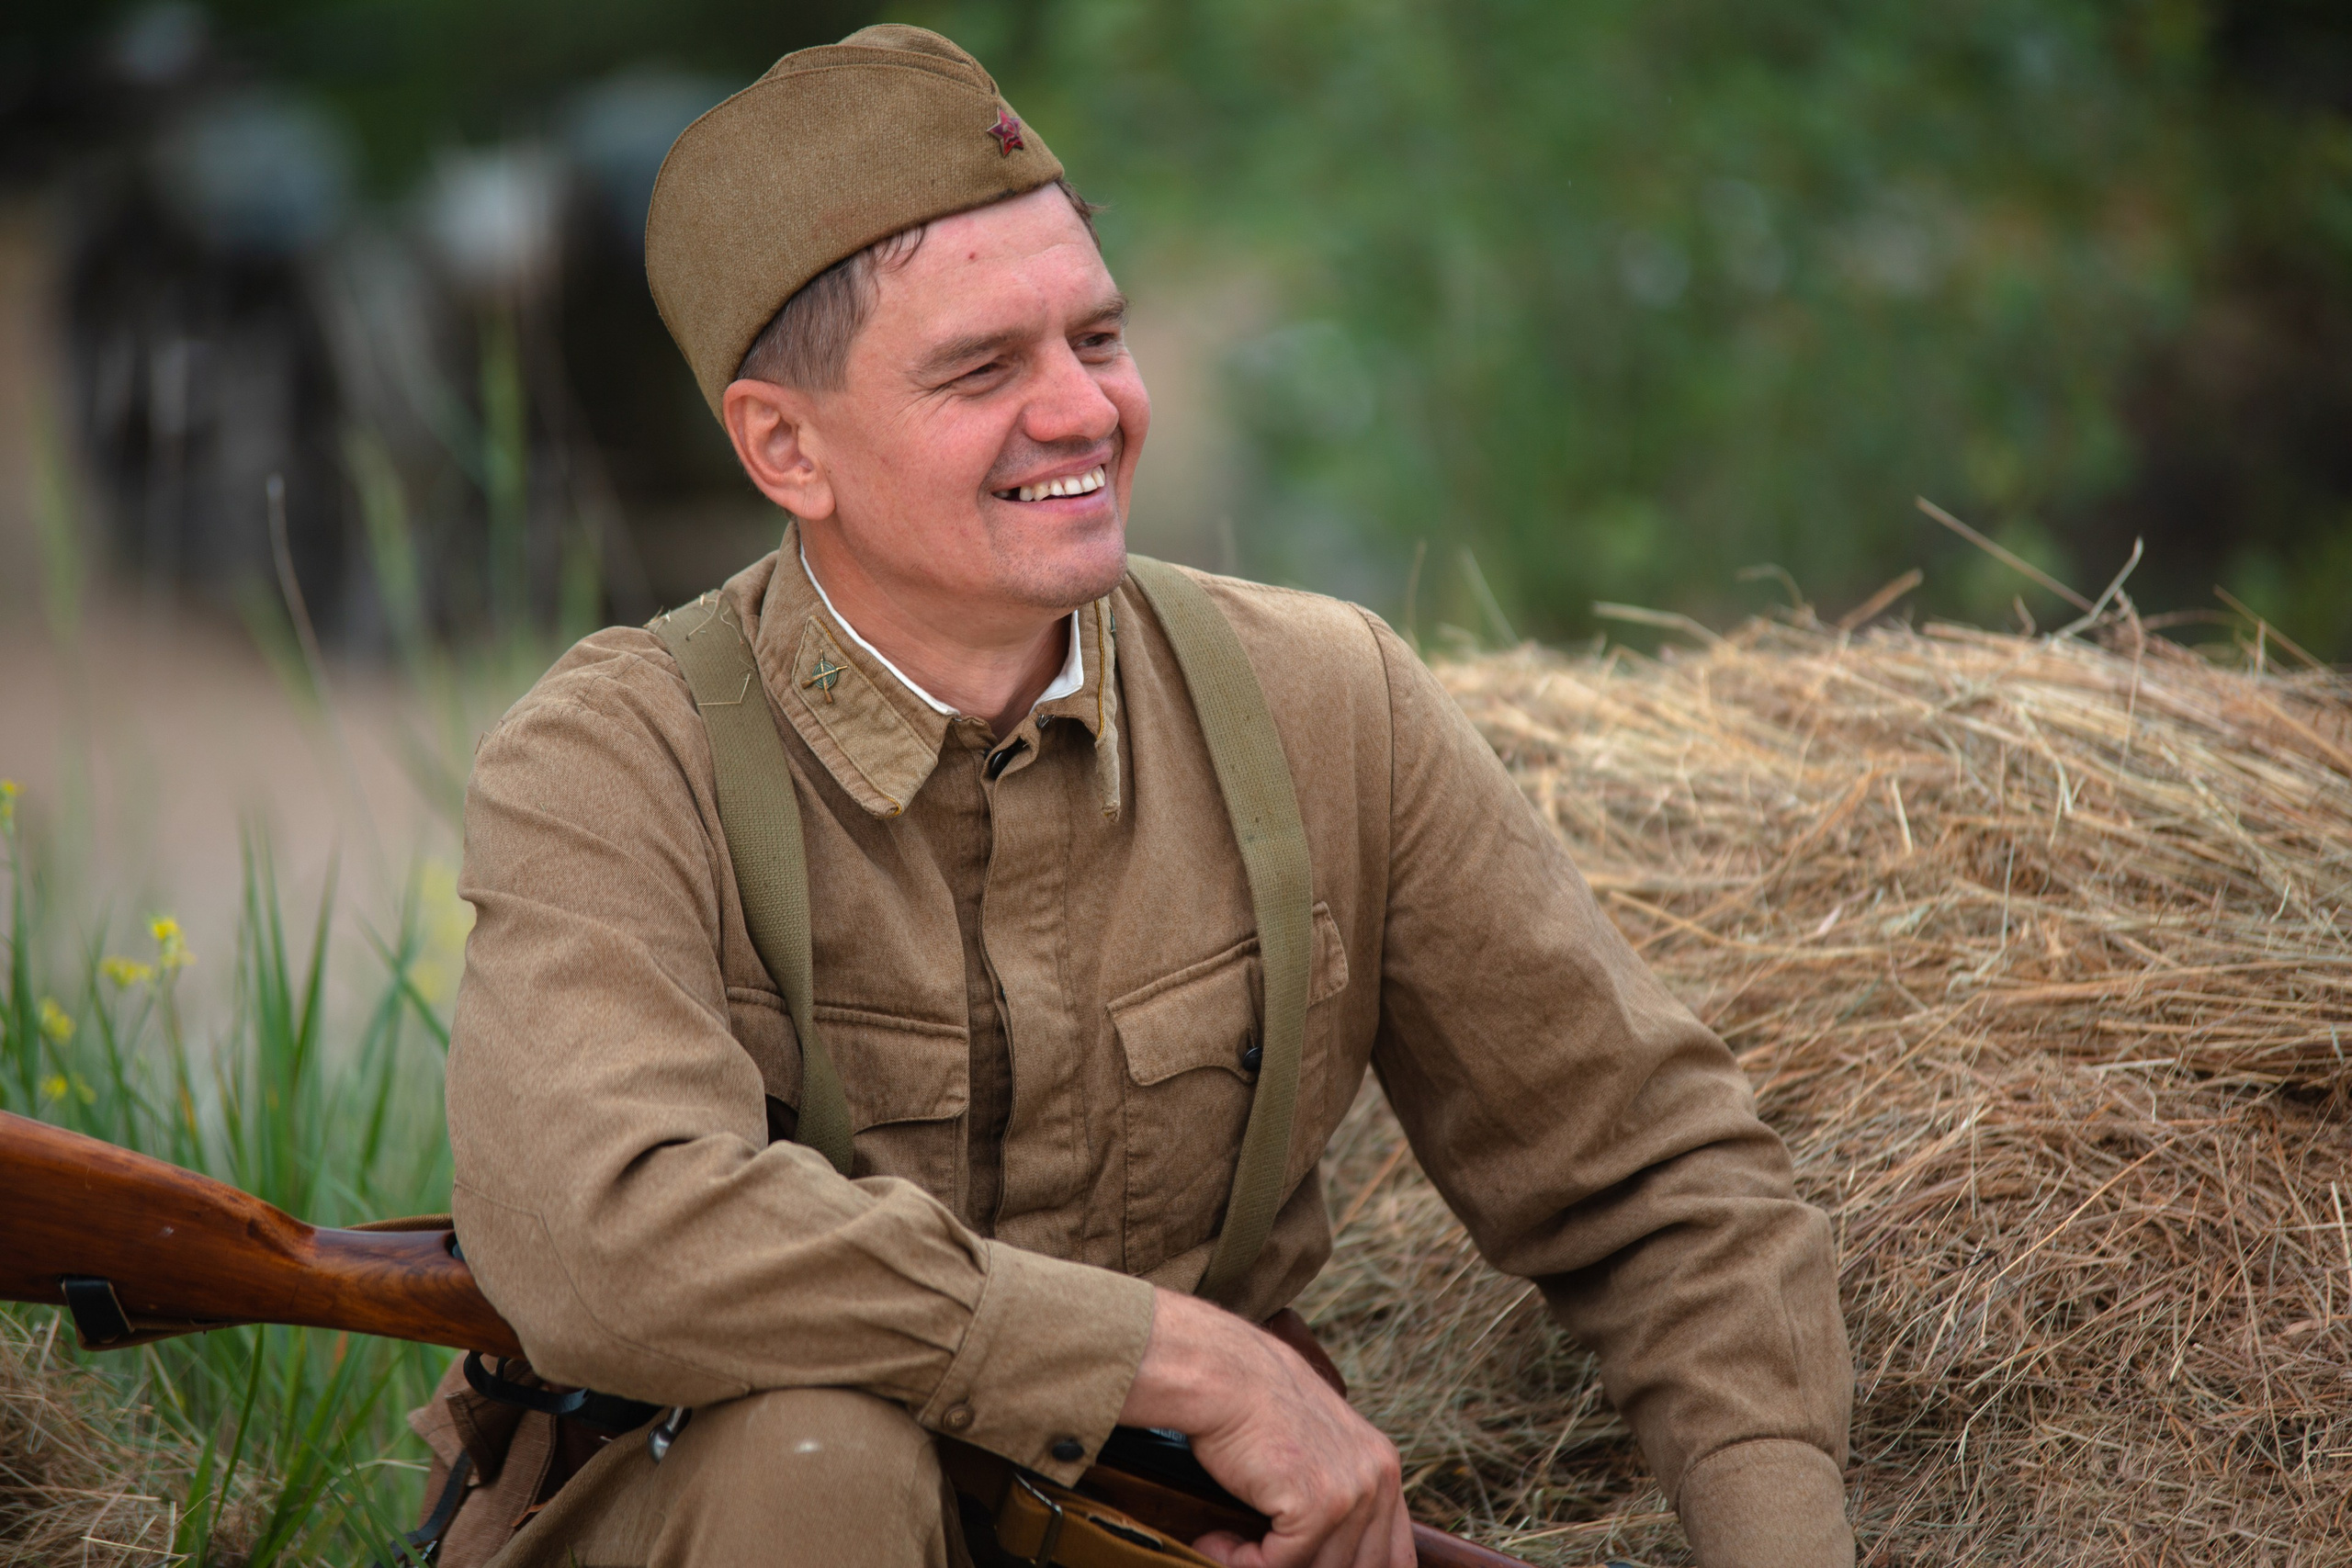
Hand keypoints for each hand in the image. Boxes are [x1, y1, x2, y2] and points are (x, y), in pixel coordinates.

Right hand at [1117, 1288, 1411, 1567]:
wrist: (1222, 1376)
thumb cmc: (1252, 1406)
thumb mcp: (1315, 1446)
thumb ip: (1335, 1490)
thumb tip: (1323, 1555)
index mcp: (1383, 1466)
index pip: (1396, 1555)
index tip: (1309, 1566)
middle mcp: (1379, 1479)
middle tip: (1258, 1559)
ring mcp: (1352, 1493)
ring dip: (1262, 1566)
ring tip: (1224, 1544)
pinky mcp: (1317, 1506)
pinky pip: (1277, 1564)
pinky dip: (1238, 1560)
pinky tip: (1213, 1539)